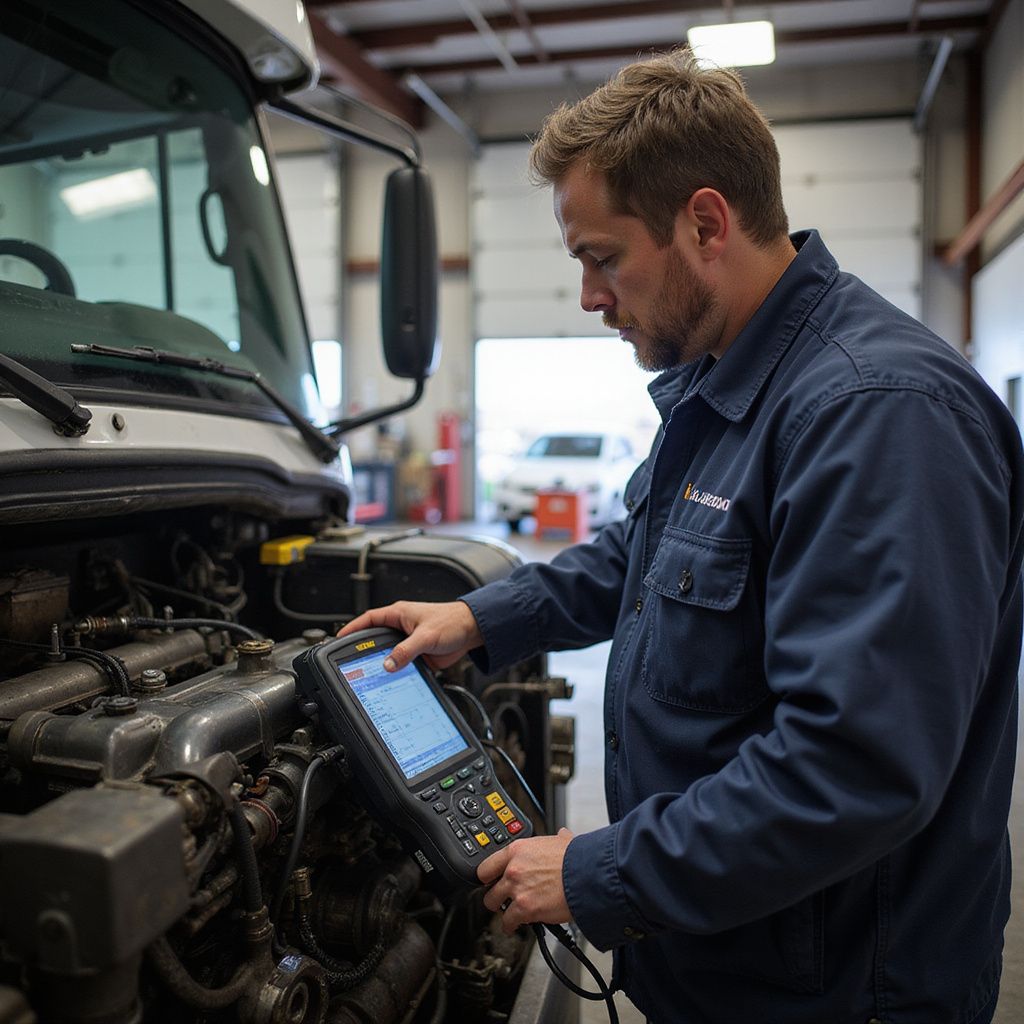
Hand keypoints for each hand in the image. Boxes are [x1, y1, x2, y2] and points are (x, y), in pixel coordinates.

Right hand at [336, 600, 482, 670]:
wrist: (473, 631)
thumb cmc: (452, 622)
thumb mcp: (426, 636)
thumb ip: (406, 651)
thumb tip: (388, 664)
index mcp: (398, 614)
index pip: (368, 620)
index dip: (352, 629)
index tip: (338, 639)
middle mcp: (401, 627)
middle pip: (374, 640)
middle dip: (362, 651)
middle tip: (349, 663)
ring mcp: (408, 642)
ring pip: (388, 655)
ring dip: (381, 664)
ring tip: (367, 676)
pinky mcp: (417, 656)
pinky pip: (401, 665)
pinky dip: (395, 673)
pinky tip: (389, 682)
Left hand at [478, 828, 573, 933]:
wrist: (587, 875)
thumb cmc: (578, 858)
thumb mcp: (563, 841)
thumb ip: (557, 840)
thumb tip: (562, 835)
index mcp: (518, 850)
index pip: (488, 864)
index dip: (488, 875)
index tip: (491, 880)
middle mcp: (513, 868)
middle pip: (488, 886)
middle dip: (494, 893)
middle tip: (500, 898)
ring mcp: (517, 889)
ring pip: (494, 904)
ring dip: (501, 910)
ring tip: (507, 914)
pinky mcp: (525, 909)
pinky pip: (508, 921)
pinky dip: (510, 926)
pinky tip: (513, 926)